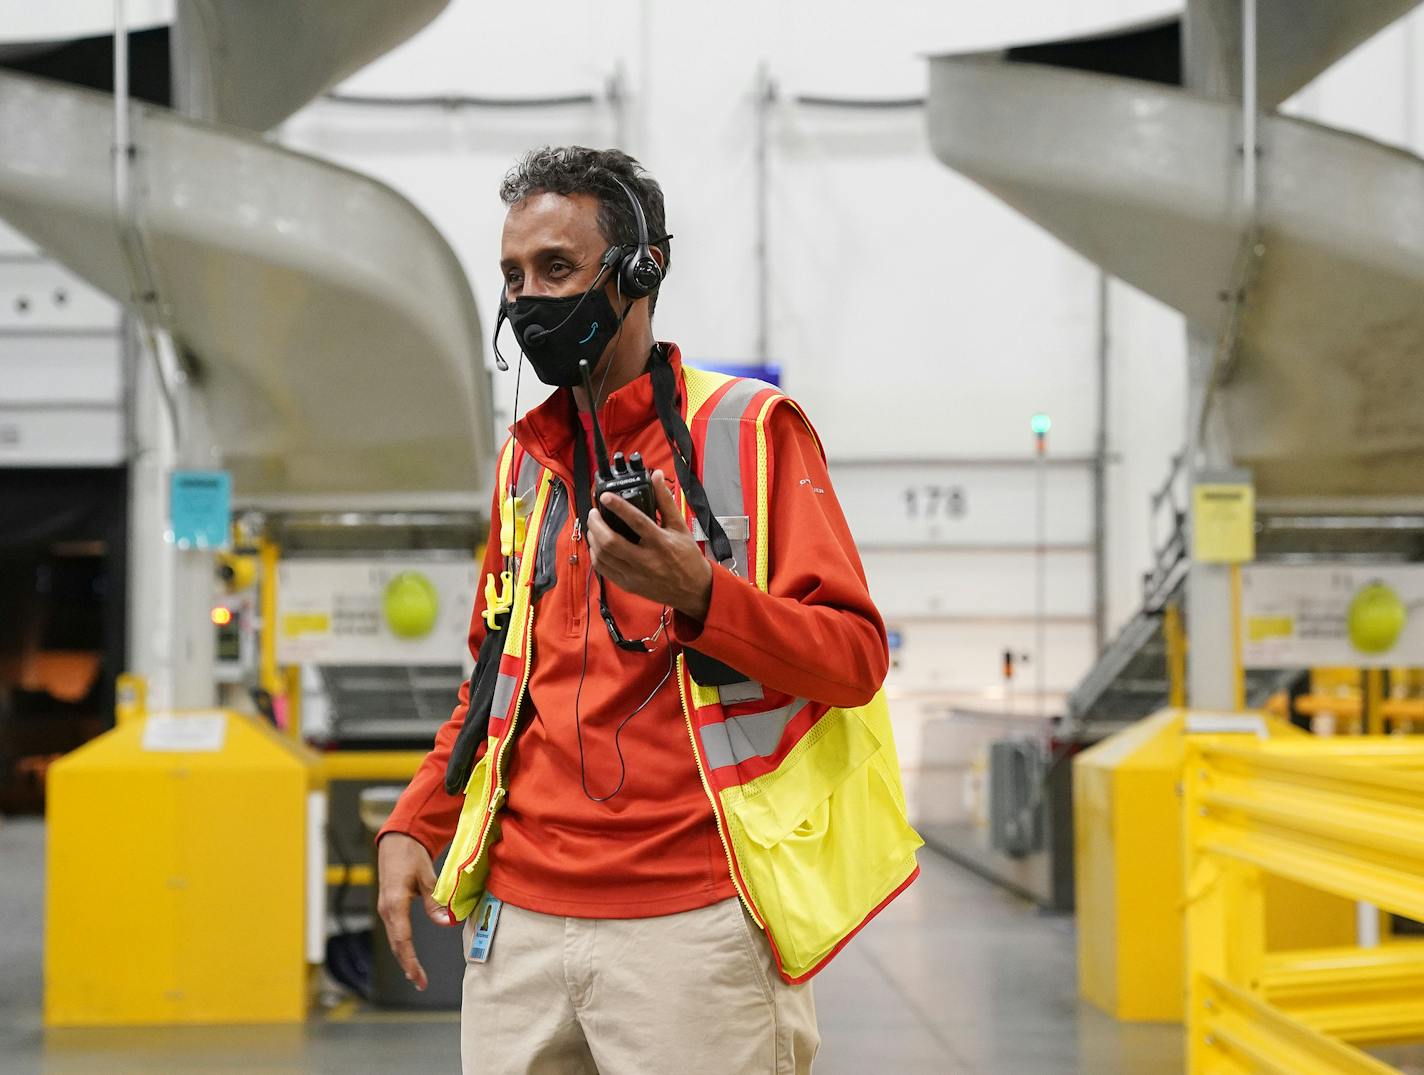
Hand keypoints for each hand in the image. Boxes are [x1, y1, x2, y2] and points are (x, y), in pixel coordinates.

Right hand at [376, 832, 454, 990]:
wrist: (396, 841)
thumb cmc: (411, 856)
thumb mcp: (426, 876)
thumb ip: (435, 901)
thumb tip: (446, 923)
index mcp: (395, 904)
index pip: (402, 940)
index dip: (410, 961)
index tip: (418, 977)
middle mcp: (387, 910)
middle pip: (396, 944)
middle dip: (407, 965)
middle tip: (420, 983)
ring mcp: (386, 909)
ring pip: (395, 940)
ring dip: (404, 958)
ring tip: (416, 975)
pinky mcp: (389, 907)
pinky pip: (395, 932)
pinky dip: (402, 946)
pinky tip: (409, 956)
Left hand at [586, 468, 712, 621]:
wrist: (692, 590)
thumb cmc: (687, 557)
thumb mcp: (680, 526)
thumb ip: (665, 501)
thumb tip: (655, 476)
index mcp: (661, 543)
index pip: (636, 521)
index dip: (618, 507)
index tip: (605, 497)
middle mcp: (646, 560)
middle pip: (611, 542)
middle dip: (596, 525)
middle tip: (594, 513)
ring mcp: (635, 575)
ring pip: (604, 556)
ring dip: (593, 538)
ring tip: (594, 526)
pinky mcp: (628, 585)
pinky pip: (604, 570)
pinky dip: (596, 555)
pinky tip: (597, 545)